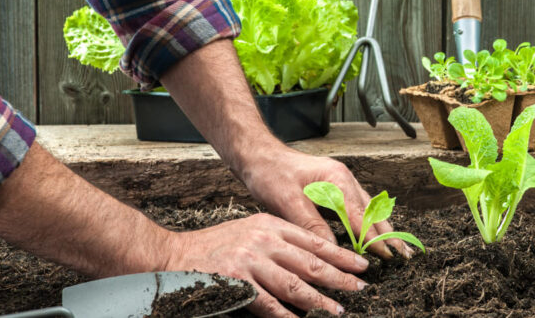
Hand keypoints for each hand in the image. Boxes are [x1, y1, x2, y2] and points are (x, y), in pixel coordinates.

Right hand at [164, 212, 367, 316]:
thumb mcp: (252, 231)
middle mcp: (264, 240)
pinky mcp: (235, 282)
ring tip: (338, 310)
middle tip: (360, 288)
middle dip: (339, 277)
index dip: (340, 255)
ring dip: (319, 300)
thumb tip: (313, 262)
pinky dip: (286, 315)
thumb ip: (280, 243)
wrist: (174, 255)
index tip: (360, 265)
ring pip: (294, 284)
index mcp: (271, 225)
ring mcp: (250, 261)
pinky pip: (268, 304)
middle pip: (310, 262)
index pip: (314, 240)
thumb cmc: (216, 246)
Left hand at [242, 146, 414, 258]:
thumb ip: (312, 225)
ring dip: (381, 227)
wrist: (259, 155)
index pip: (361, 215)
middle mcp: (344, 178)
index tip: (386, 255)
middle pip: (372, 210)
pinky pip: (358, 206)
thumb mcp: (287, 201)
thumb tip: (332, 249)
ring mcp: (341, 181)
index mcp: (336, 179)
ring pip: (368, 208)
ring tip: (396, 247)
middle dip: (388, 233)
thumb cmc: (271, 174)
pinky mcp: (335, 186)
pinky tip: (373, 232)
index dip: (373, 238)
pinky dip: (368, 221)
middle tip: (403, 254)